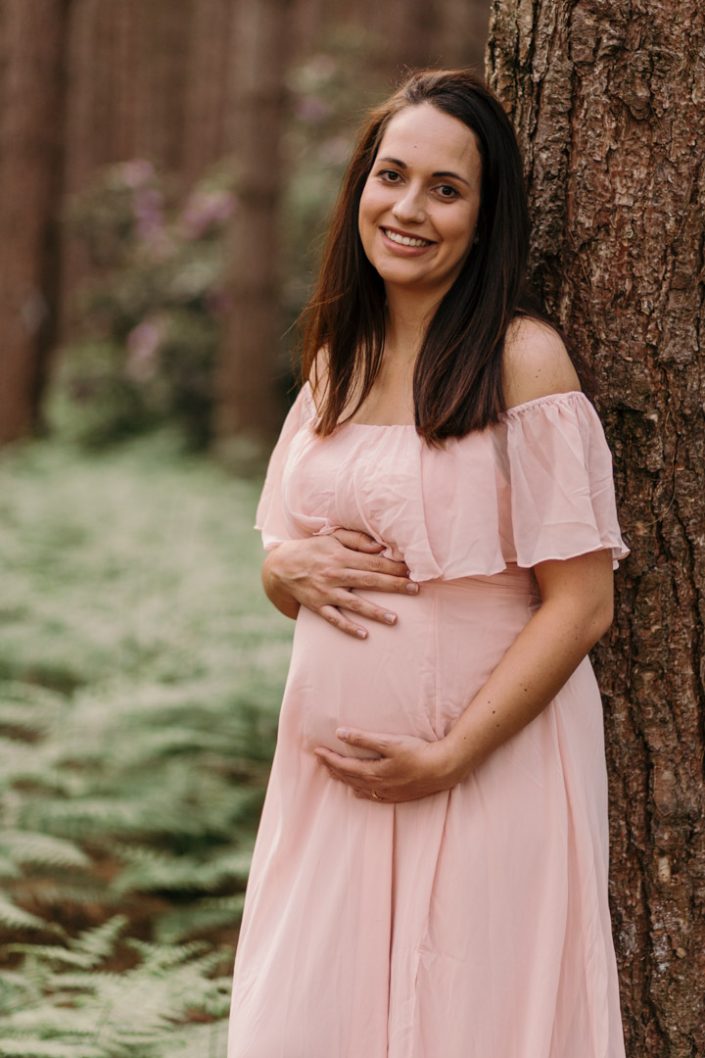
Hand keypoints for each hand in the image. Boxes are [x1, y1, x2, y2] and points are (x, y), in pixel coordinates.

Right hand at [264, 529, 419, 638]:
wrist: (281, 566)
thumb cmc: (313, 550)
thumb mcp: (332, 537)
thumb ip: (357, 539)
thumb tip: (380, 547)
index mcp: (341, 556)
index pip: (373, 562)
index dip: (393, 566)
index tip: (412, 571)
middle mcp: (335, 574)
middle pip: (369, 581)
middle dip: (393, 585)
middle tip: (415, 590)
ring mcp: (326, 592)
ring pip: (354, 603)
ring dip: (375, 611)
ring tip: (395, 619)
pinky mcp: (317, 606)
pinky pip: (334, 619)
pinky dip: (348, 627)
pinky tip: (364, 635)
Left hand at [314, 728, 463, 802]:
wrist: (442, 770)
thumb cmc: (417, 753)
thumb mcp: (389, 742)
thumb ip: (363, 739)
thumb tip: (340, 733)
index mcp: (372, 772)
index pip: (343, 765)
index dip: (328, 758)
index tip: (316, 750)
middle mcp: (376, 786)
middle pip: (348, 777)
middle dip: (332, 768)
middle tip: (320, 759)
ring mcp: (386, 793)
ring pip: (357, 788)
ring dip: (343, 779)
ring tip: (333, 772)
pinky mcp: (396, 796)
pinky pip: (371, 796)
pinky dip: (359, 791)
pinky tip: (357, 791)